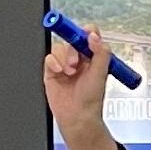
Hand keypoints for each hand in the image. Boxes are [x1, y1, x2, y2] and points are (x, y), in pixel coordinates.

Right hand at [42, 29, 122, 149]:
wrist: (77, 117)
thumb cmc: (91, 100)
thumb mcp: (101, 74)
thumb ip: (100, 53)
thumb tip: (94, 35)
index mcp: (92, 58)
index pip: (89, 37)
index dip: (86, 32)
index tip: (85, 32)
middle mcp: (79, 59)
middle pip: (71, 40)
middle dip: (73, 49)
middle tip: (76, 62)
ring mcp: (64, 65)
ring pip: (60, 48)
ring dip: (64, 58)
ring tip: (69, 72)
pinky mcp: (52, 72)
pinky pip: (49, 58)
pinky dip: (53, 62)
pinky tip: (59, 72)